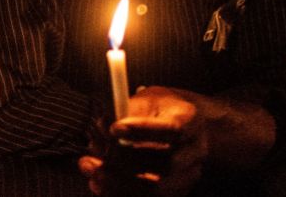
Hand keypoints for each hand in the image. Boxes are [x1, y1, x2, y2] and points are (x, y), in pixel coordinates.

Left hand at [79, 87, 209, 196]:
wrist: (188, 127)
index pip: (172, 129)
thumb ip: (127, 110)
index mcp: (190, 120)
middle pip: (166, 166)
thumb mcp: (148, 98)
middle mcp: (194, 151)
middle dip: (124, 165)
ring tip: (91, 172)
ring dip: (119, 184)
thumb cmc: (163, 110)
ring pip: (158, 189)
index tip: (113, 128)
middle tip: (90, 160)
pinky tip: (99, 183)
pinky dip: (120, 192)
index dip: (143, 130)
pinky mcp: (178, 190)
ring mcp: (189, 174)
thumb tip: (103, 124)